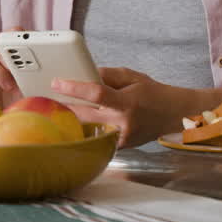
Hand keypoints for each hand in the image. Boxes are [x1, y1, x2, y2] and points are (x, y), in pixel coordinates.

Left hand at [52, 67, 178, 147]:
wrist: (174, 116)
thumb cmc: (153, 93)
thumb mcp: (132, 76)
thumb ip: (107, 75)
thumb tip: (84, 75)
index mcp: (127, 103)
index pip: (96, 94)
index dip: (74, 88)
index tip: (56, 82)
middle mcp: (123, 123)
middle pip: (84, 115)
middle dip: (64, 106)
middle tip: (47, 97)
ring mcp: (121, 138)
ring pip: (86, 129)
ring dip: (71, 120)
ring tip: (56, 109)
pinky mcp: (119, 147)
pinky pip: (96, 137)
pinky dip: (84, 128)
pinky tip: (73, 122)